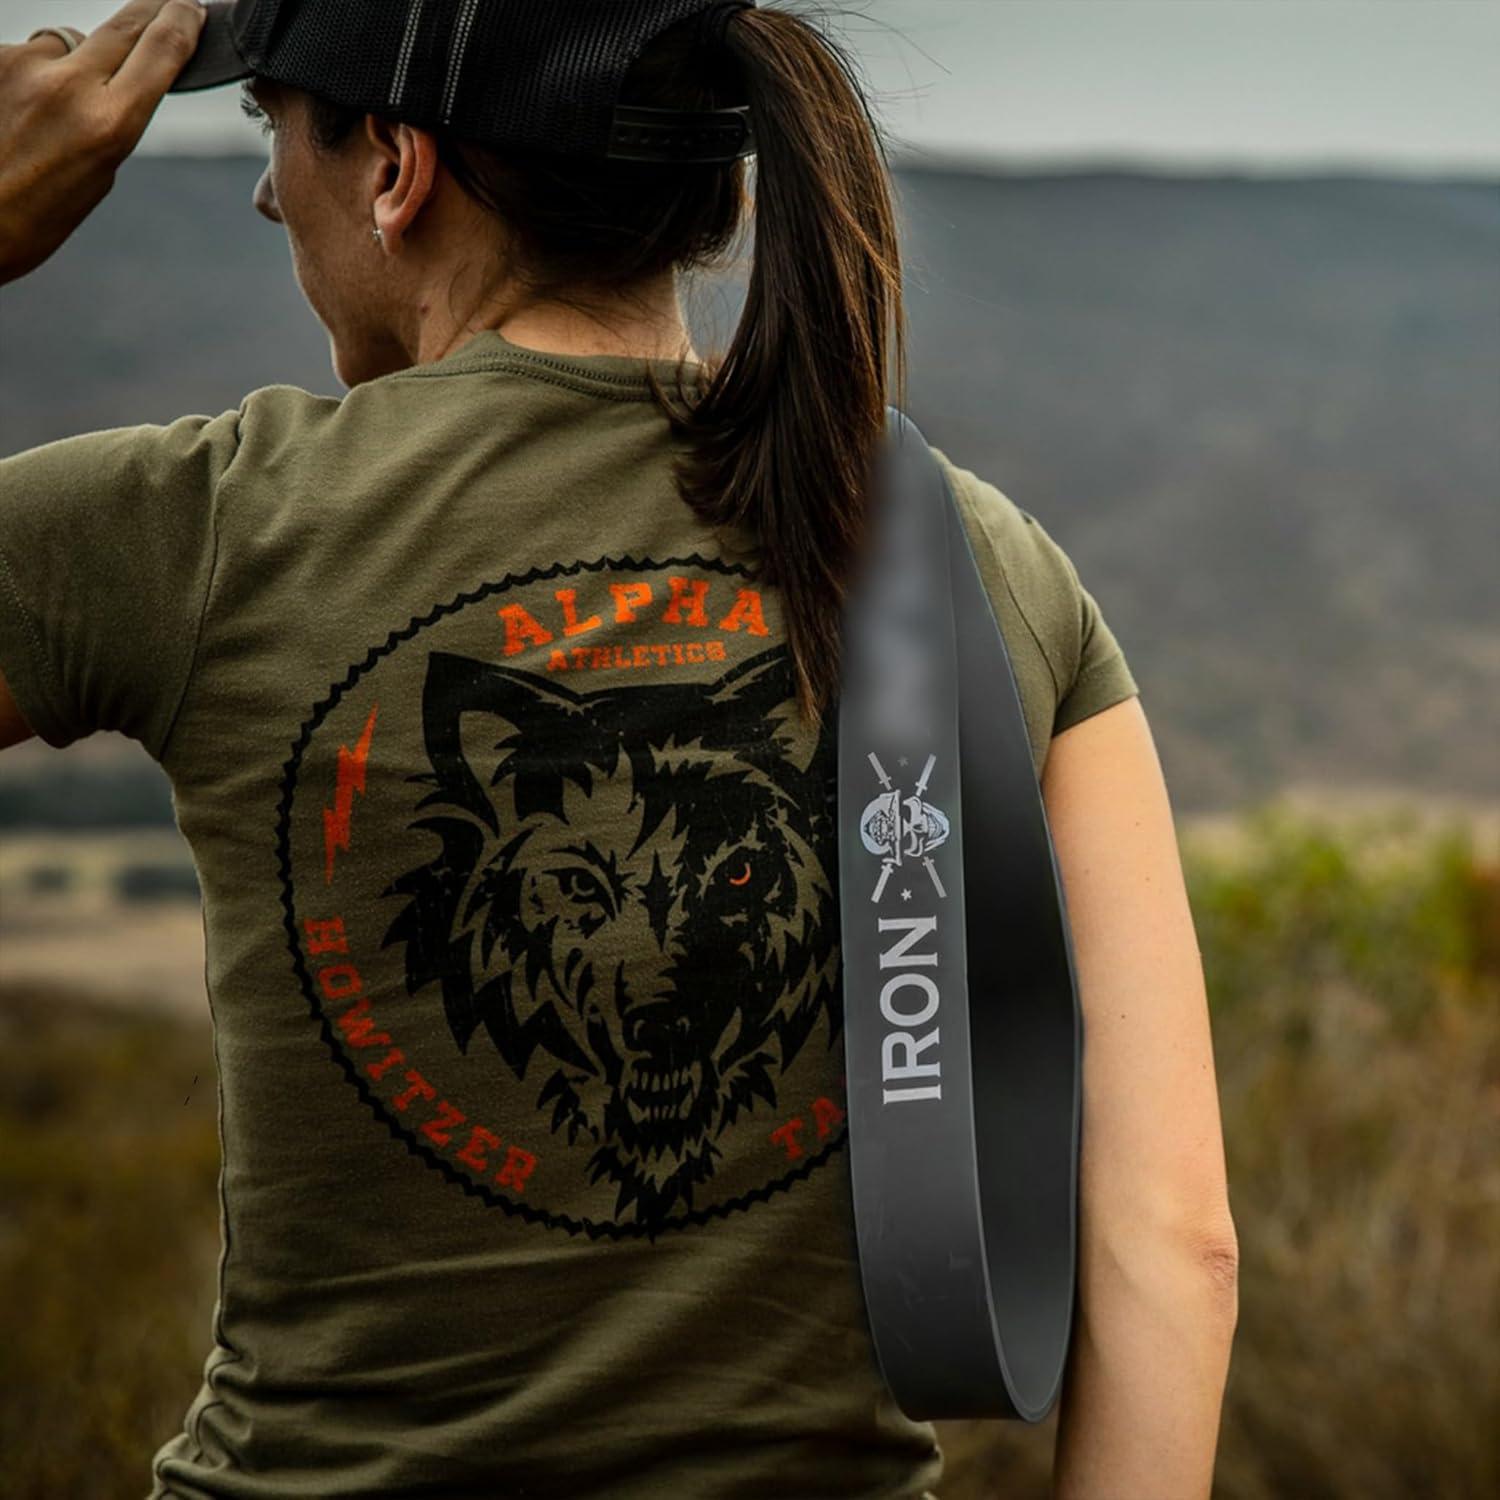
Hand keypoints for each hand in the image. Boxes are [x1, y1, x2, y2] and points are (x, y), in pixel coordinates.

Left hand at [0, 0, 205, 284]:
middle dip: (149, 15)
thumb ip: (116, 118)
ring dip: (75, 58)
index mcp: (110, 122)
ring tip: (58, 106)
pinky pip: (31, 53)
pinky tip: (24, 109)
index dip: (183, 22)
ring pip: (69, 40)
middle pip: (123, 26)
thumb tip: (119, 74)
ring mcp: (24, 64)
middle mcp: (69, 84)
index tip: (193, 10)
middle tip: (166, 8)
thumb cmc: (37, 216)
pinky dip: (36, 73)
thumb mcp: (101, 174)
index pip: (160, 49)